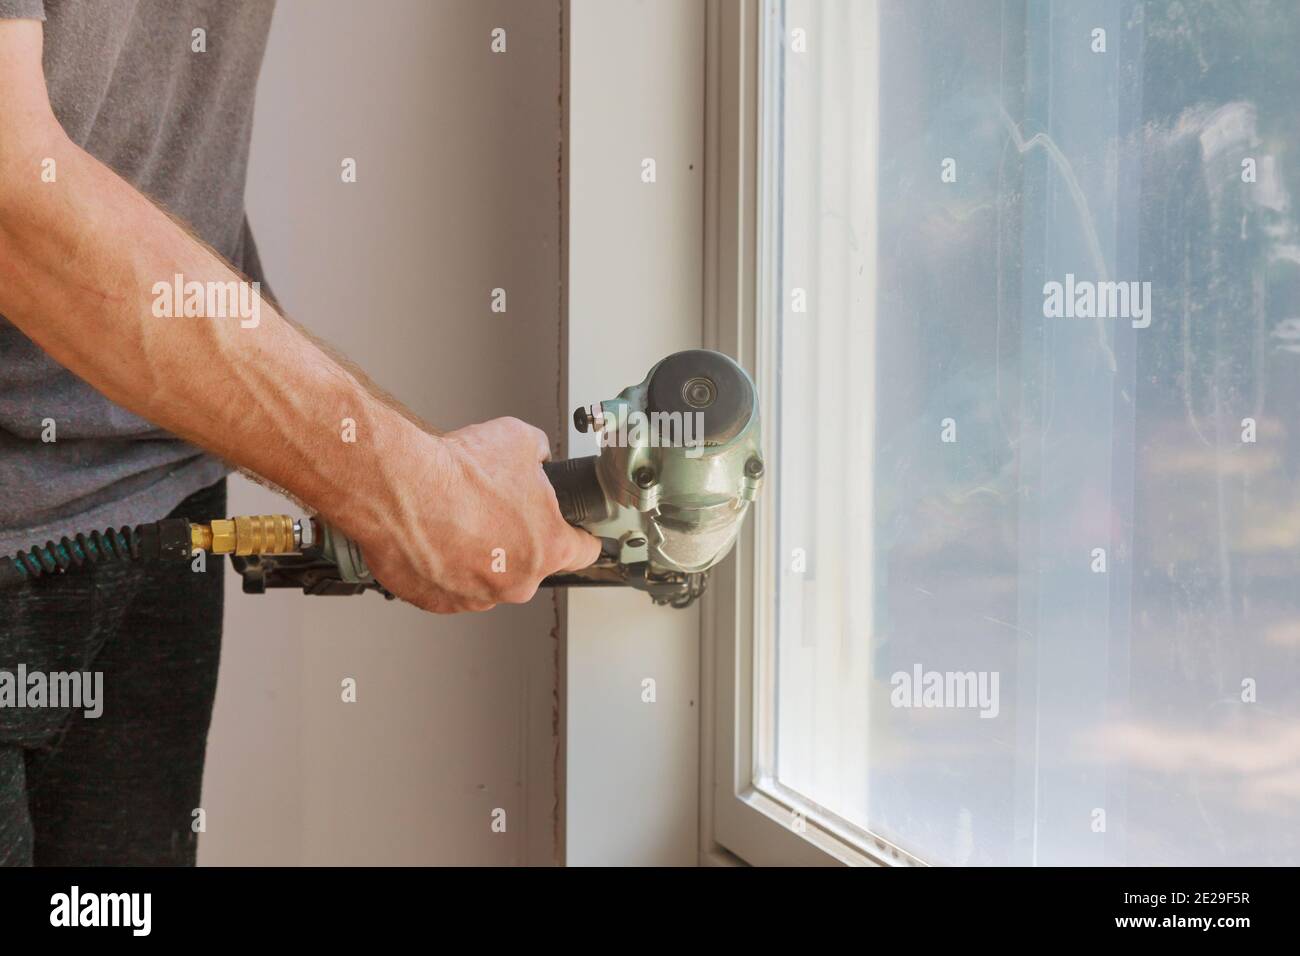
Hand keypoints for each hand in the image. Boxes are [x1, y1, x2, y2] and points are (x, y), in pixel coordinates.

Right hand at [351, 417, 601, 613]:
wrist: (399, 488)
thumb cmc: (458, 471)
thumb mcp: (520, 440)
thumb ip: (539, 454)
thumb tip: (536, 456)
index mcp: (548, 548)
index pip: (584, 551)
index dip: (580, 536)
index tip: (576, 534)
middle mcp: (517, 582)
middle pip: (529, 562)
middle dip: (515, 537)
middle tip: (491, 508)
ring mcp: (476, 596)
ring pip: (488, 575)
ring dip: (478, 553)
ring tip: (455, 518)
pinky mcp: (438, 602)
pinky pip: (449, 583)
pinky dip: (444, 563)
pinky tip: (433, 535)